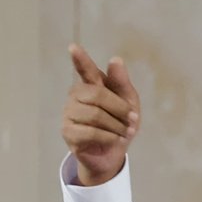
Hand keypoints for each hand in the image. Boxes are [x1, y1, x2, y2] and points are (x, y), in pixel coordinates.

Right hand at [62, 43, 141, 186]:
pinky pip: (90, 132)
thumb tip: (115, 59)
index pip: (85, 69)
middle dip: (120, 109)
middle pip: (97, 95)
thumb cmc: (120, 124)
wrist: (113, 153)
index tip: (73, 48)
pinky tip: (115, 140)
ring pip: (95, 115)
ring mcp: (69, 113)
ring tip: (125, 133)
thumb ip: (122, 83)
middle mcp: (76, 95)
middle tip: (133, 120)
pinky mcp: (68, 132)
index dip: (80, 59)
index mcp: (90, 84)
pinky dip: (109, 137)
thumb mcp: (128, 102)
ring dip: (117, 126)